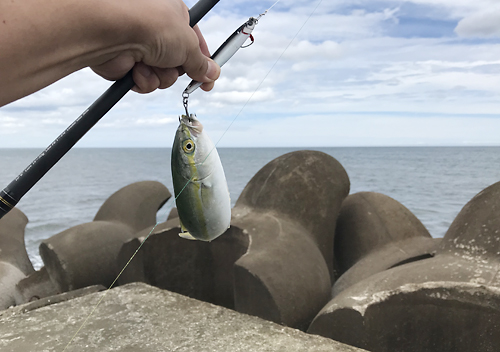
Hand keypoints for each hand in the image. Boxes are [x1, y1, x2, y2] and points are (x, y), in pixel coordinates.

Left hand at [90, 0, 219, 92]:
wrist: (112, 32)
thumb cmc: (151, 25)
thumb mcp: (188, 44)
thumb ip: (201, 62)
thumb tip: (212, 74)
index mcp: (173, 15)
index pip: (195, 41)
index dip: (203, 62)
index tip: (209, 79)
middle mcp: (156, 30)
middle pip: (179, 62)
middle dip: (179, 70)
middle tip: (176, 66)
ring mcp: (141, 48)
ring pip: (163, 76)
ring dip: (161, 75)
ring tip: (152, 63)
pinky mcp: (127, 65)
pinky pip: (146, 82)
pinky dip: (144, 79)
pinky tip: (137, 68)